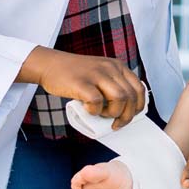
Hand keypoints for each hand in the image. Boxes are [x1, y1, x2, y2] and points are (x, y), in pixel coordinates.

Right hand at [19, 46, 145, 128]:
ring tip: (102, 114)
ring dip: (113, 113)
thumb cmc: (75, 74)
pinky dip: (95, 110)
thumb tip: (123, 112)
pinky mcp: (81, 82)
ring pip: (119, 98)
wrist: (50, 65)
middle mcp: (110, 68)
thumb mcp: (100, 73)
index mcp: (117, 66)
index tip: (130, 116)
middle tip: (116, 123)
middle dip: (126, 115)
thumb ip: (112, 86)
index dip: (138, 106)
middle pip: (131, 96)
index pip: (139, 88)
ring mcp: (96, 74)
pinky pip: (97, 101)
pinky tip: (88, 109)